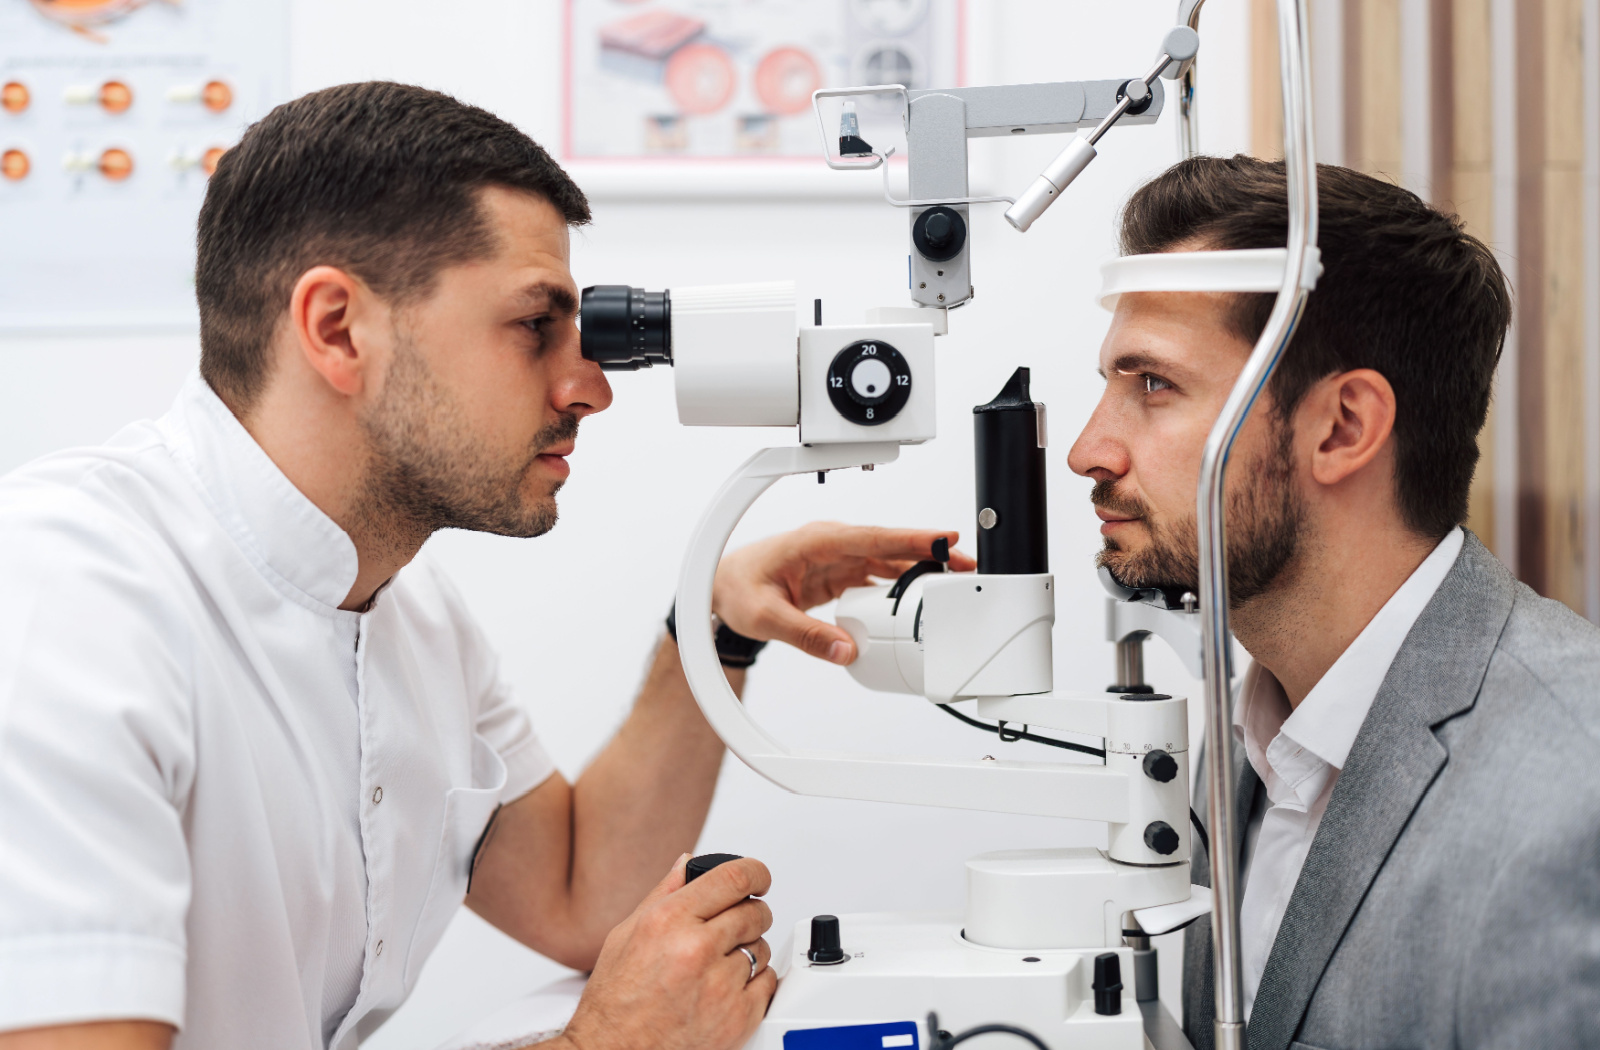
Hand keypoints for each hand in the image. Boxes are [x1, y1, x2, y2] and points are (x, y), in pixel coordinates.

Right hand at [558, 856, 776, 1049]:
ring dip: (748, 951)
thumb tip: (688, 863)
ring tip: (717, 967)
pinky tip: (725, 989)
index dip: (755, 873)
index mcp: (669, 921)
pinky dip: (753, 983)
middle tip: (732, 928)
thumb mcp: (626, 933)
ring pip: (761, 948)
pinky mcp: (738, 1018)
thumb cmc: (616, 1000)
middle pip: (755, 912)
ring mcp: (720, 986)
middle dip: (749, 914)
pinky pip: (767, 983)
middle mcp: (696, 949)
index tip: (758, 877)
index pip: (734, 878)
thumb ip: (663, 893)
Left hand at [712, 523, 974, 664]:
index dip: (912, 537)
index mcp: (816, 541)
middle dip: (930, 552)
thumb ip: (806, 635)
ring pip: (888, 559)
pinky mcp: (839, 573)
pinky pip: (878, 574)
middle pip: (890, 545)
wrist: (719, 587)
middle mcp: (831, 544)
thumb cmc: (736, 589)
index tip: (945, 538)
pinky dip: (901, 582)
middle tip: (966, 564)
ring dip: (920, 568)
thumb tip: (846, 650)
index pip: (873, 536)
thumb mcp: (765, 616)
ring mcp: (837, 557)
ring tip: (954, 581)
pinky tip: (921, 595)